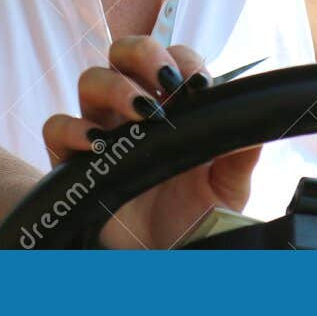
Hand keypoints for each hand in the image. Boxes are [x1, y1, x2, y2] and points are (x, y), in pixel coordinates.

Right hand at [42, 36, 260, 248]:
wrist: (165, 262)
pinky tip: (97, 143)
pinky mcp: (71, 161)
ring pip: (91, 80)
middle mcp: (133, 110)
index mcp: (172, 106)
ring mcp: (101, 131)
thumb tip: (260, 120)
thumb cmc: (195, 219)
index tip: (199, 85)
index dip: (183, 60)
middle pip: (123, 53)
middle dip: (143, 53)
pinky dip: (73, 128)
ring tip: (141, 113)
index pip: (171, 58)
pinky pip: (56, 127)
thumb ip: (241, 152)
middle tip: (166, 82)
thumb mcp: (227, 187)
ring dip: (115, 88)